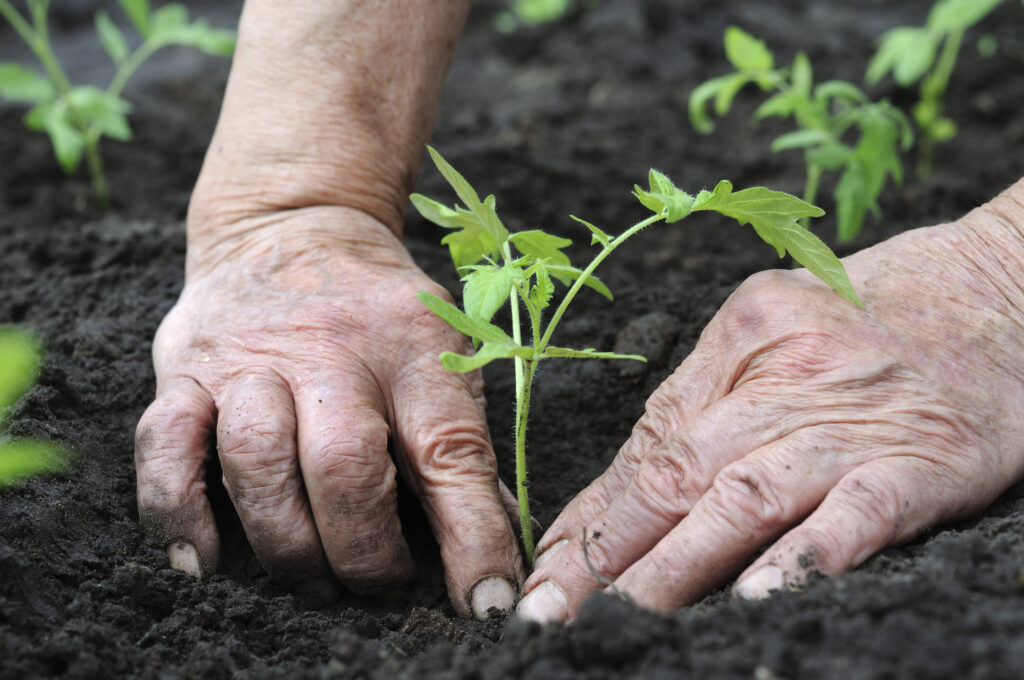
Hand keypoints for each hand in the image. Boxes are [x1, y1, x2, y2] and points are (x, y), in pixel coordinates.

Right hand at [134, 206, 522, 617]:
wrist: (293, 225)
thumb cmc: (379, 311)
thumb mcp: (440, 352)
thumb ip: (460, 443)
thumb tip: (495, 546)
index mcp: (412, 347)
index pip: (451, 451)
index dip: (473, 537)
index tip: (488, 603)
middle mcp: (330, 350)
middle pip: (344, 465)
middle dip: (364, 550)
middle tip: (380, 586)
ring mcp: (249, 359)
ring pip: (256, 461)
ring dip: (287, 543)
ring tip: (314, 580)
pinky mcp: (185, 370)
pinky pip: (165, 446)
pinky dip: (179, 513)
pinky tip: (206, 560)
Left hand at [517, 189, 1023, 621]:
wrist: (1002, 287)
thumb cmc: (877, 318)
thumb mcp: (777, 334)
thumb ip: (707, 407)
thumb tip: (621, 497)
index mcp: (739, 337)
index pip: (647, 442)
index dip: (591, 514)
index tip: (548, 568)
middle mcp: (783, 373)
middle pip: (677, 471)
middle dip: (607, 552)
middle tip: (552, 611)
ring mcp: (851, 417)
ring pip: (744, 495)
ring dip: (677, 565)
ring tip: (625, 618)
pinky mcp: (922, 457)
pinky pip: (855, 512)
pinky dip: (803, 555)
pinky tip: (756, 597)